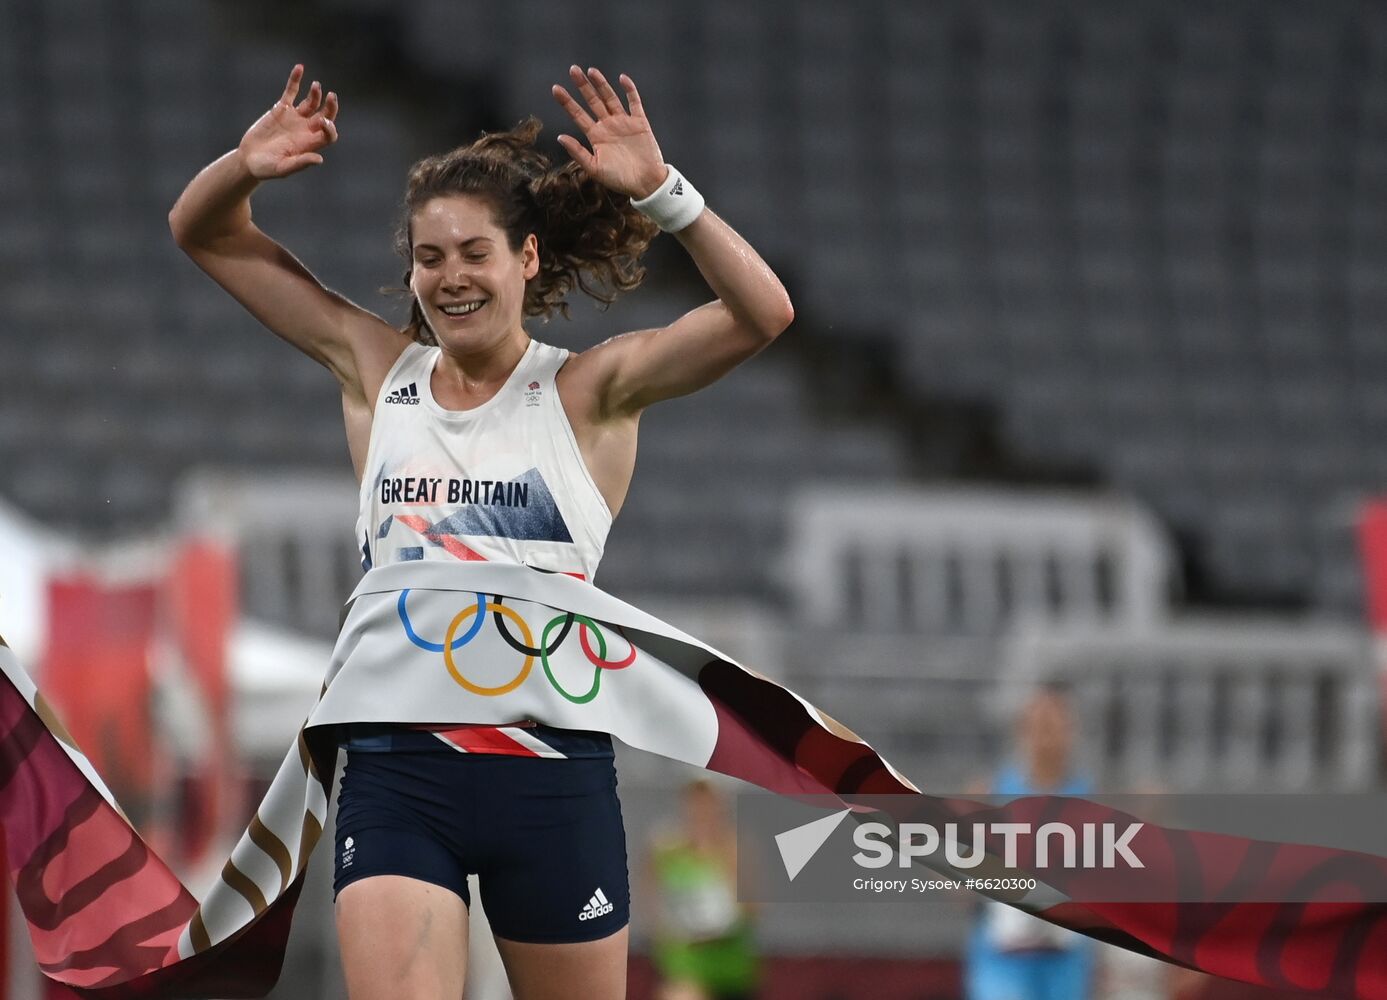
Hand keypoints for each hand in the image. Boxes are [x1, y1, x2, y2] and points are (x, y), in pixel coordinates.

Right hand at [237, 65, 339, 179]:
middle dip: (330, 107)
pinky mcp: (281, 109)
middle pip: (325, 116)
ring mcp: (294, 118)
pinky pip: (291, 92)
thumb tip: (319, 159)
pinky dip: (295, 80)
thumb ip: (300, 163)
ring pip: (311, 102)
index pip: (329, 134)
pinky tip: (300, 68)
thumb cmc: (266, 169)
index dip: (331, 128)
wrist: (248, 159)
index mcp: (309, 144)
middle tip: (332, 96)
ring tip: (316, 86)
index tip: (324, 122)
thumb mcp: (283, 168)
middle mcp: (305, 130)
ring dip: (316, 94)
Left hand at [551, 67, 666, 198]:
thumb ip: (577, 152)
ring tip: (591, 70)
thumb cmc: (619, 180)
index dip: (567, 102)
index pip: (578, 115)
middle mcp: (608, 126)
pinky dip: (629, 90)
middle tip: (572, 70)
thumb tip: (559, 137)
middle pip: (592, 101)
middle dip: (583, 86)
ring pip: (610, 98)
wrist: (645, 184)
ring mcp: (623, 123)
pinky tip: (622, 78)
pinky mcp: (639, 122)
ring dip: (601, 84)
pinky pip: (634, 103)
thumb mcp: (594, 169)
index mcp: (596, 137)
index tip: (556, 89)